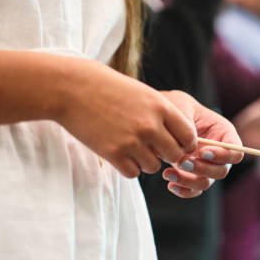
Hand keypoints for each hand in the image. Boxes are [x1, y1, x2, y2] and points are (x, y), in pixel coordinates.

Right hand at [57, 61, 197, 178]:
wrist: (70, 87)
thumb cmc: (107, 87)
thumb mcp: (142, 93)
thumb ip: (162, 114)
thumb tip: (179, 137)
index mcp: (161, 107)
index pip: (189, 137)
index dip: (184, 143)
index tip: (174, 143)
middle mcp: (150, 126)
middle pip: (175, 155)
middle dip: (167, 155)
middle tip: (153, 148)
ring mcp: (132, 141)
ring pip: (153, 167)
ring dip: (145, 162)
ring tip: (132, 148)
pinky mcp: (113, 154)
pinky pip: (133, 173)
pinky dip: (128, 167)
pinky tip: (120, 154)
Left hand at [160, 91, 243, 197]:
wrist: (156, 117)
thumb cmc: (174, 107)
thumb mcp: (181, 106)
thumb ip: (188, 123)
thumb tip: (191, 145)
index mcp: (223, 133)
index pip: (236, 151)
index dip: (223, 155)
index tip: (203, 152)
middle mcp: (218, 152)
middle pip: (222, 171)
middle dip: (203, 169)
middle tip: (183, 161)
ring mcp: (205, 166)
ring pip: (206, 183)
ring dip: (189, 181)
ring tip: (169, 172)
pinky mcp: (192, 176)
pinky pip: (193, 190)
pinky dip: (183, 190)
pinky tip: (170, 182)